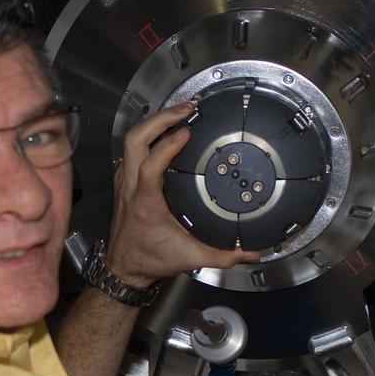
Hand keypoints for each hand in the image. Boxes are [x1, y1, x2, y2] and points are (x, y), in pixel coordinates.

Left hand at [105, 101, 261, 285]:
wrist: (124, 266)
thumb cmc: (149, 258)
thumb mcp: (190, 258)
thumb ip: (223, 256)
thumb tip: (250, 251)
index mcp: (145, 201)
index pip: (151, 164)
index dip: (167, 145)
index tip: (187, 131)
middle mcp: (131, 186)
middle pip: (135, 140)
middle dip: (160, 118)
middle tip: (185, 108)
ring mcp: (125, 180)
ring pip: (131, 140)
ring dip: (154, 122)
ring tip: (179, 112)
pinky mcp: (125, 180)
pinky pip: (132, 148)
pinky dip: (149, 133)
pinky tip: (166, 130)